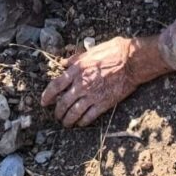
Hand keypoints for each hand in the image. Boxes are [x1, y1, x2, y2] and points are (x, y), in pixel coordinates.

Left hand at [41, 36, 170, 127]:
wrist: (132, 61)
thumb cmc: (113, 52)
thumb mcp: (90, 51)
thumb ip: (75, 59)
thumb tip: (63, 63)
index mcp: (77, 70)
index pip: (56, 85)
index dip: (47, 95)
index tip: (44, 102)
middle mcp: (81, 84)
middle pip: (63, 103)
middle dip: (57, 112)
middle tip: (56, 115)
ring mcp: (92, 95)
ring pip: (74, 113)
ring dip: (67, 120)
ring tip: (66, 123)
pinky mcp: (103, 103)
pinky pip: (89, 117)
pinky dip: (82, 122)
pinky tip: (80, 123)